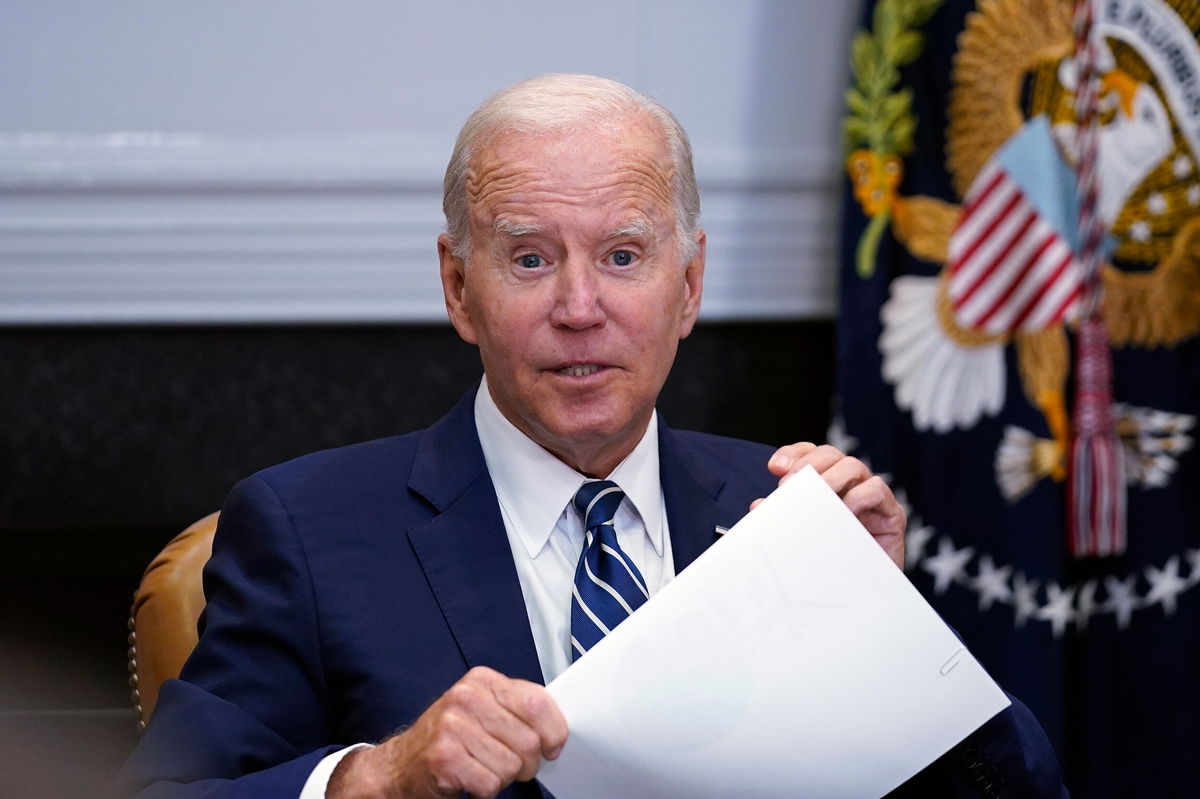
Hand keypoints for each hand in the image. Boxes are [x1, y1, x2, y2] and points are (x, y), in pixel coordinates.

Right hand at [328, 666, 567, 798]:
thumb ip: (517, 708)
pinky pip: (490, 784)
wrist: (400, 764)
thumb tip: (556, 729)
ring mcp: (453, 727)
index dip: (554, 732)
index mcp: (482, 680)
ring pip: (511, 766)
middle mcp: (466, 698)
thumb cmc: (449, 737)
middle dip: (527, 763)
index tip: (552, 746)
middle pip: (529, 741)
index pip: (538, 704)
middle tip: (510, 765)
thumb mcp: (483, 708)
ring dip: (503, 777)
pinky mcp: (444, 758)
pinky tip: (469, 778)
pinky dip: (485, 790)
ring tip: (483, 768)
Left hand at [755, 443, 904, 569]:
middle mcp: (850, 486)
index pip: (811, 455)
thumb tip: (758, 505)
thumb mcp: (801, 538)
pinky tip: (844, 510)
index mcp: (827, 485)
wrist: (861, 599)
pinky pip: (877, 489)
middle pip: (830, 454)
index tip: (774, 468)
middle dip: (808, 465)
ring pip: (853, 466)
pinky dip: (859, 495)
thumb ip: (782, 519)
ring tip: (816, 498)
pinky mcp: (891, 514)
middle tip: (790, 486)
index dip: (794, 454)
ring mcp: (871, 499)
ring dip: (830, 477)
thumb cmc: (831, 565)